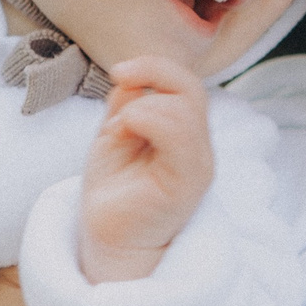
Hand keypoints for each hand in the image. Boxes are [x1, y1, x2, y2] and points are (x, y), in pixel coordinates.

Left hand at [80, 59, 214, 283]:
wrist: (108, 239)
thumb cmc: (114, 190)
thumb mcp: (116, 134)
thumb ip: (128, 103)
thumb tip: (132, 80)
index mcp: (183, 131)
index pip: (185, 83)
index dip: (154, 66)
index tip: (118, 72)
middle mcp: (197, 146)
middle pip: (191, 88)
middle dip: (152, 72)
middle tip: (118, 82)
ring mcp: (197, 165)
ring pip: (186, 109)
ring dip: (142, 106)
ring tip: (117, 130)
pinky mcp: (187, 184)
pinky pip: (181, 138)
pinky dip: (147, 120)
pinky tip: (122, 134)